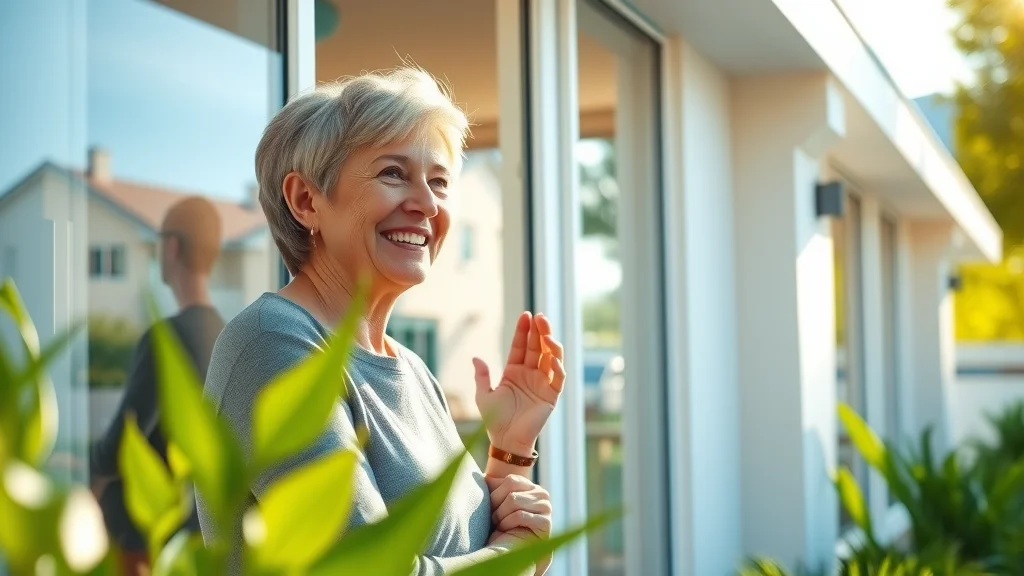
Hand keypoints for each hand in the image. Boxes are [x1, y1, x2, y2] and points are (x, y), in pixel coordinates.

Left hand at [474, 312, 564, 455]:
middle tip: (540, 317)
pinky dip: (557, 366)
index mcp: (514, 371)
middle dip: (539, 331)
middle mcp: (530, 374)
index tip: (526, 315)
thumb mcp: (483, 395)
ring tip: (546, 333)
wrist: (506, 440)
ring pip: (551, 358)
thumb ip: (481, 376)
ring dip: (550, 344)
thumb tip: (476, 357)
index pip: (521, 346)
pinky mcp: (551, 395)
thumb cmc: (494, 420)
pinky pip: (557, 378)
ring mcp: (542, 383)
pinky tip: (553, 356)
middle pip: (538, 347)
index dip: (523, 331)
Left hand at [486, 474, 551, 575]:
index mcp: (530, 486)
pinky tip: (506, 530)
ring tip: (499, 525)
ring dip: (501, 516)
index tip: (491, 508)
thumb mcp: (492, 500)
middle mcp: (542, 494)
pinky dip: (507, 523)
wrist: (505, 551)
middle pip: (511, 489)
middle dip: (497, 506)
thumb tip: (473, 473)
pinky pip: (519, 515)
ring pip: (514, 501)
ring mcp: (546, 508)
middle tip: (493, 520)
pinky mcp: (546, 523)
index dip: (495, 495)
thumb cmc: (497, 525)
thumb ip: (488, 484)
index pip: (510, 480)